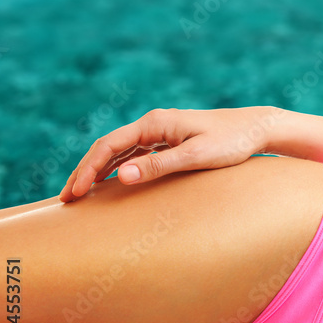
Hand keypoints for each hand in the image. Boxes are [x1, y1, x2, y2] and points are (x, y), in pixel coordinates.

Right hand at [58, 106, 281, 201]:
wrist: (256, 129)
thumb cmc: (231, 142)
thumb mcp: (196, 156)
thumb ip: (160, 165)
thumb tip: (123, 175)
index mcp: (155, 123)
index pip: (110, 145)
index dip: (88, 168)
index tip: (75, 193)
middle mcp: (153, 123)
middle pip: (109, 147)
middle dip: (85, 171)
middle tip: (66, 199)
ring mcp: (160, 132)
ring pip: (119, 151)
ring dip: (97, 170)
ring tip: (79, 194)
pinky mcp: (168, 141)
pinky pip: (133, 155)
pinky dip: (116, 169)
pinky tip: (108, 184)